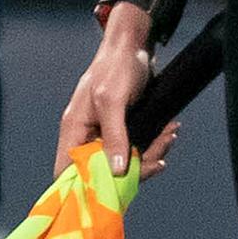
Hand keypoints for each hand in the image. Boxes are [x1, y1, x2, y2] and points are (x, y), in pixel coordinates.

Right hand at [57, 2, 161, 176]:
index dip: (84, 187)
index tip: (114, 193)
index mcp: (75, 130)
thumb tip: (117, 172)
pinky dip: (154, 142)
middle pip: (104, 172)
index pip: (68, 171)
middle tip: (160, 159)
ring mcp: (105, 134)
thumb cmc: (116, 66)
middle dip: (136, 168)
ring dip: (151, 153)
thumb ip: (113, 136)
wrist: (134, 45)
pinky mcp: (123, 129)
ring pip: (126, 161)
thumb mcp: (113, 100)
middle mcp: (87, 136)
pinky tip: (168, 132)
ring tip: (170, 136)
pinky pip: (137, 147)